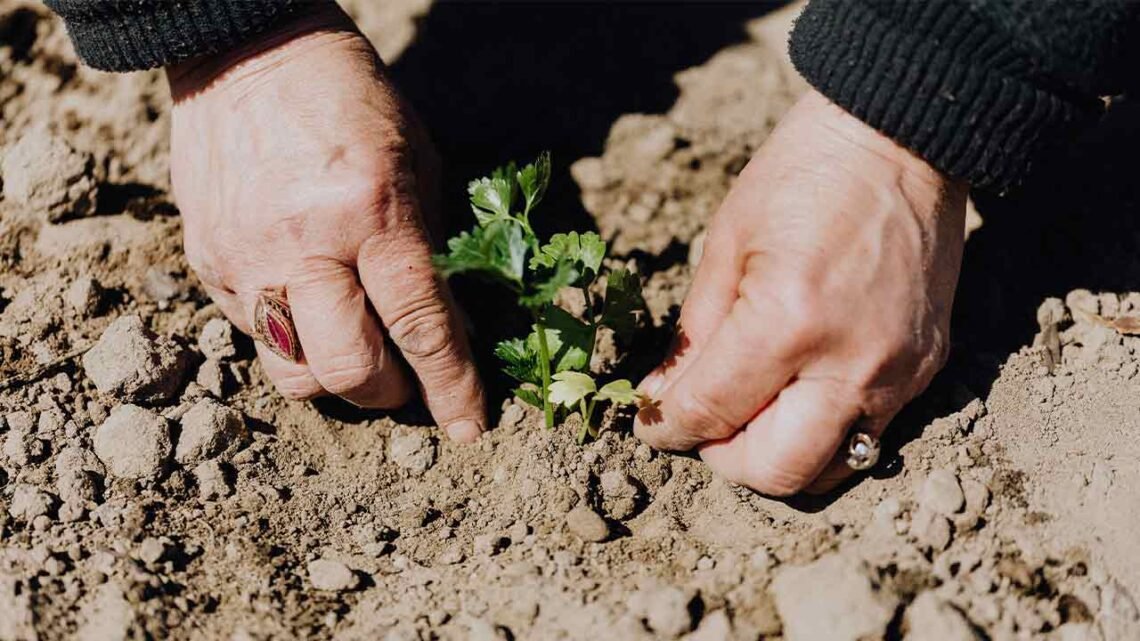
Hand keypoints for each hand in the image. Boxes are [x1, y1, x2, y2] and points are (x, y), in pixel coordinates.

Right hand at [166, 3, 483, 440]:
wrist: (246, 52)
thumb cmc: (351, 102)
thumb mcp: (417, 164)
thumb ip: (431, 252)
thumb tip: (449, 333)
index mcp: (370, 211)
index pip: (419, 325)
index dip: (451, 386)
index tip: (469, 427)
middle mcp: (303, 244)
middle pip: (349, 371)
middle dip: (390, 395)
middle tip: (407, 382)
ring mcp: (245, 258)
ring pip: (293, 374)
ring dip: (336, 382)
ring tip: (357, 351)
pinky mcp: (206, 263)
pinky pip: (254, 337)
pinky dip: (294, 340)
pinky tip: (311, 306)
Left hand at [633, 90, 966, 493]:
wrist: (902, 140)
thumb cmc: (802, 176)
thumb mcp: (726, 245)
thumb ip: (693, 334)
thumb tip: (663, 400)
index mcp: (787, 322)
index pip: (712, 413)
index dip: (667, 428)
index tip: (652, 423)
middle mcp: (850, 362)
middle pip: (776, 471)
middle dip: (724, 460)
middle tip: (705, 426)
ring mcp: (897, 372)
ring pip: (829, 469)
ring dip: (777, 457)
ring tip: (752, 413)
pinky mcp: (926, 368)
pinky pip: (867, 433)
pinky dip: (822, 430)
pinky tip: (798, 389)